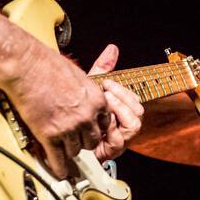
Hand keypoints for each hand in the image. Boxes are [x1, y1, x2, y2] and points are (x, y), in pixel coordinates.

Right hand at [3, 46, 109, 178]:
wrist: (26, 67)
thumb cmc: (48, 65)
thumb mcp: (79, 75)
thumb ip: (86, 92)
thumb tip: (87, 99)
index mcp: (97, 100)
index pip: (104, 125)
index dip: (94, 128)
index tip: (88, 131)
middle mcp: (86, 116)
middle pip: (92, 141)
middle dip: (83, 141)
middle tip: (74, 140)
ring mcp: (69, 128)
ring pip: (75, 151)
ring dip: (68, 150)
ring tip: (62, 149)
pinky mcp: (49, 135)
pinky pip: (58, 159)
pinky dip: (59, 168)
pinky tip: (59, 171)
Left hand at [86, 44, 143, 162]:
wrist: (61, 134)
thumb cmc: (76, 112)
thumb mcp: (89, 88)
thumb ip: (102, 69)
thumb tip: (112, 48)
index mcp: (122, 110)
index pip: (135, 99)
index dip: (123, 91)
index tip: (107, 83)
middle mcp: (124, 125)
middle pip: (138, 112)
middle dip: (122, 100)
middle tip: (105, 94)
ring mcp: (120, 139)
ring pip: (133, 126)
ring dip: (119, 113)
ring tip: (103, 106)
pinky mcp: (111, 151)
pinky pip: (119, 140)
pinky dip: (110, 129)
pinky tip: (98, 123)